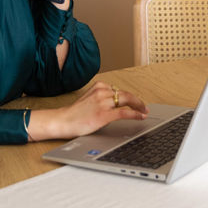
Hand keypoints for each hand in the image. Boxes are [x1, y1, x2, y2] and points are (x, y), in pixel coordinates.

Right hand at [27, 82, 148, 140]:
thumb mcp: (89, 99)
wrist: (63, 121)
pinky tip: (141, 116)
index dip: (130, 97)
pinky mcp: (104, 114)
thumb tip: (117, 103)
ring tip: (144, 111)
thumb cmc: (75, 113)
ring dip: (139, 106)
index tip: (136, 101)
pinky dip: (135, 114)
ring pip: (127, 101)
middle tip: (144, 107)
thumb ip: (102, 98)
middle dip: (137, 101)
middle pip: (126, 94)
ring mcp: (103, 103)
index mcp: (99, 86)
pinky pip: (124, 113)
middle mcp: (102, 92)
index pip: (119, 90)